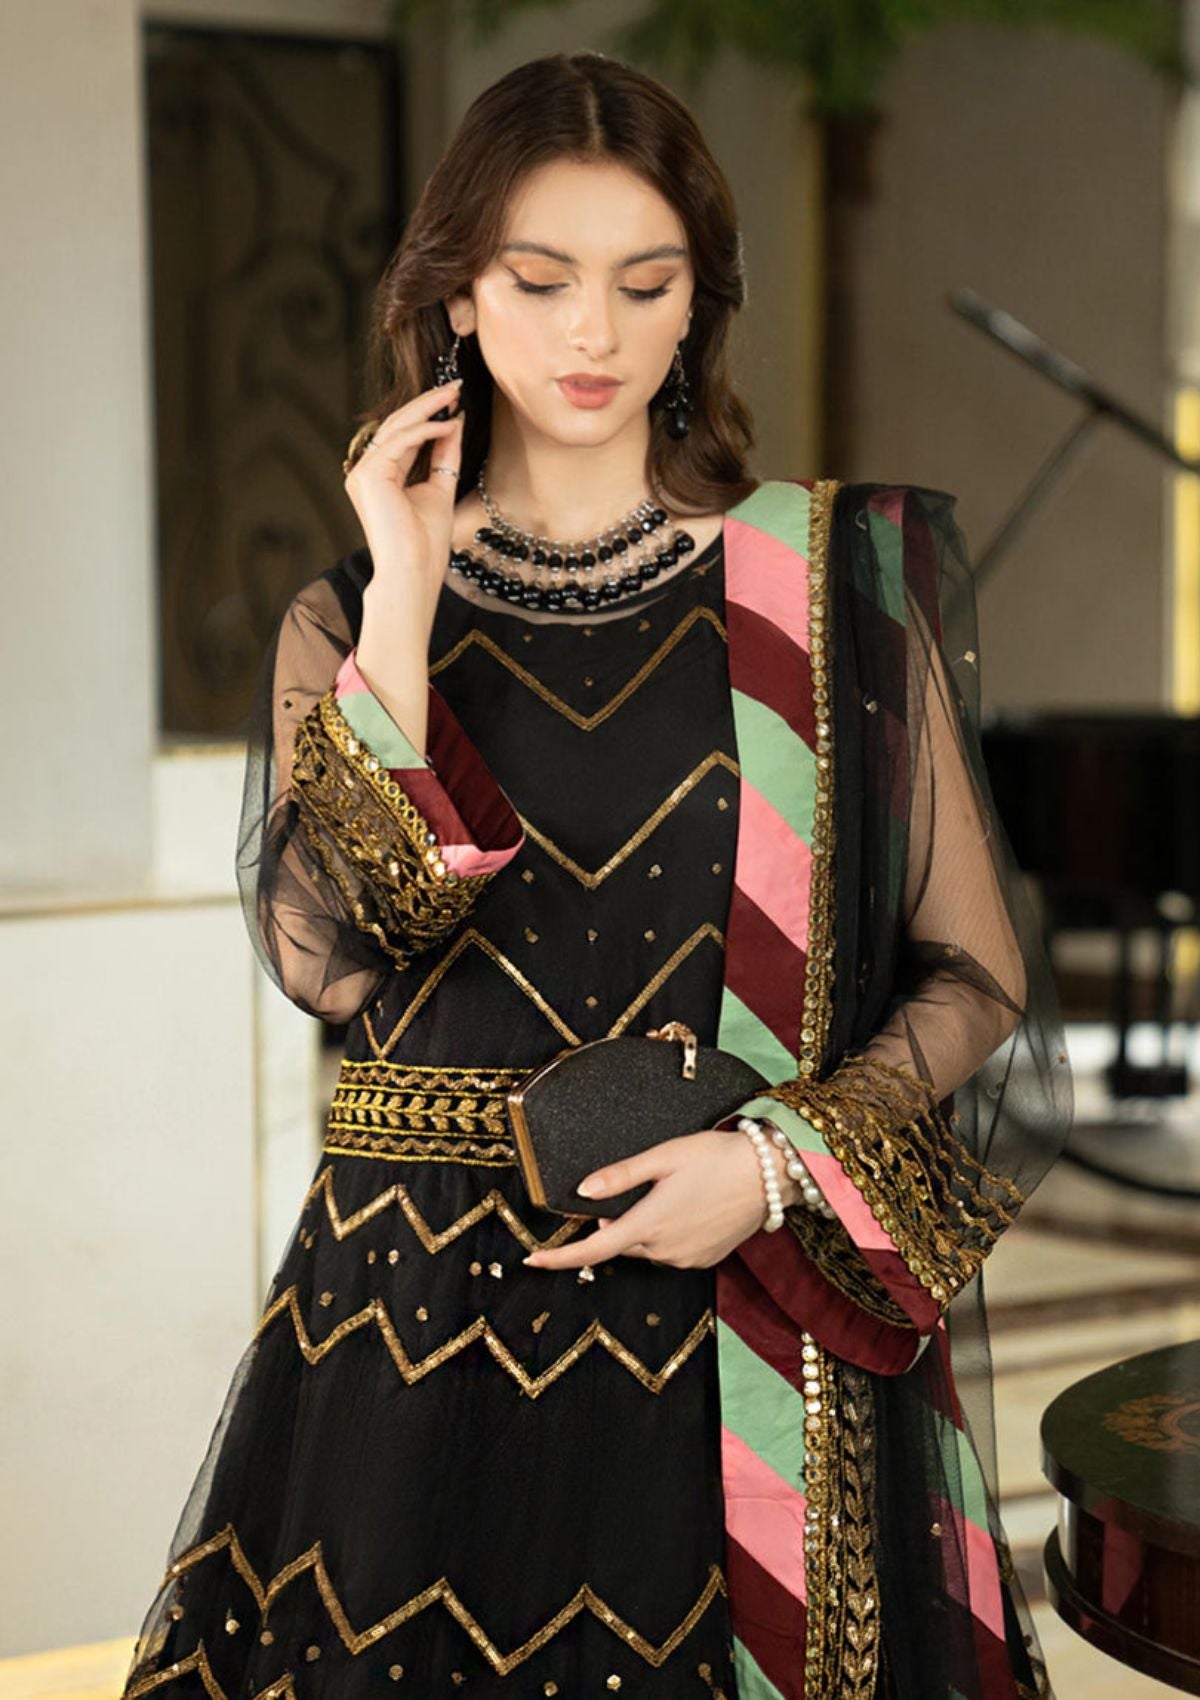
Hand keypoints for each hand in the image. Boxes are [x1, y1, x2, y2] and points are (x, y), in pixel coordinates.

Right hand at [343, 377, 465, 640]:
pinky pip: (400, 441)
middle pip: (396, 425)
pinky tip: (450, 424)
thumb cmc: (425, 543)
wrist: (414, 572)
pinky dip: (427, 430)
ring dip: (428, 410)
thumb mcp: (441, 488)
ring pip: (396, 427)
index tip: (454, 399)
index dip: (427, 415)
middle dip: (427, 403)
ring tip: (455, 396)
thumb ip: (444, 456)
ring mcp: (363, 473)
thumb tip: (454, 421)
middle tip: (454, 386)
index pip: (402, 436)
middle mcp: (365, 472)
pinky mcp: (370, 475)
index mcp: (379, 477)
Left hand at [522, 1127, 798, 1271]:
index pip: (592, 1249)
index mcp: (648, 1223)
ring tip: (670, 1191)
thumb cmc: (717, 1156)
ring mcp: (685, 1259)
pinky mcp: (704, 1260)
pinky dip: (666, 1234)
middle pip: (620, 1243)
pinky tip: (687, 1207)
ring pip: (645, 1247)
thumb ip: (621, 1175)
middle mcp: (664, 1250)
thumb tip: (583, 1191)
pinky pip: (670, 1252)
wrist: (770, 1175)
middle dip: (614, 1224)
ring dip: (642, 1227)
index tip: (530, 1261)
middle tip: (636, 1188)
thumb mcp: (664, 1156)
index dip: (558, 1258)